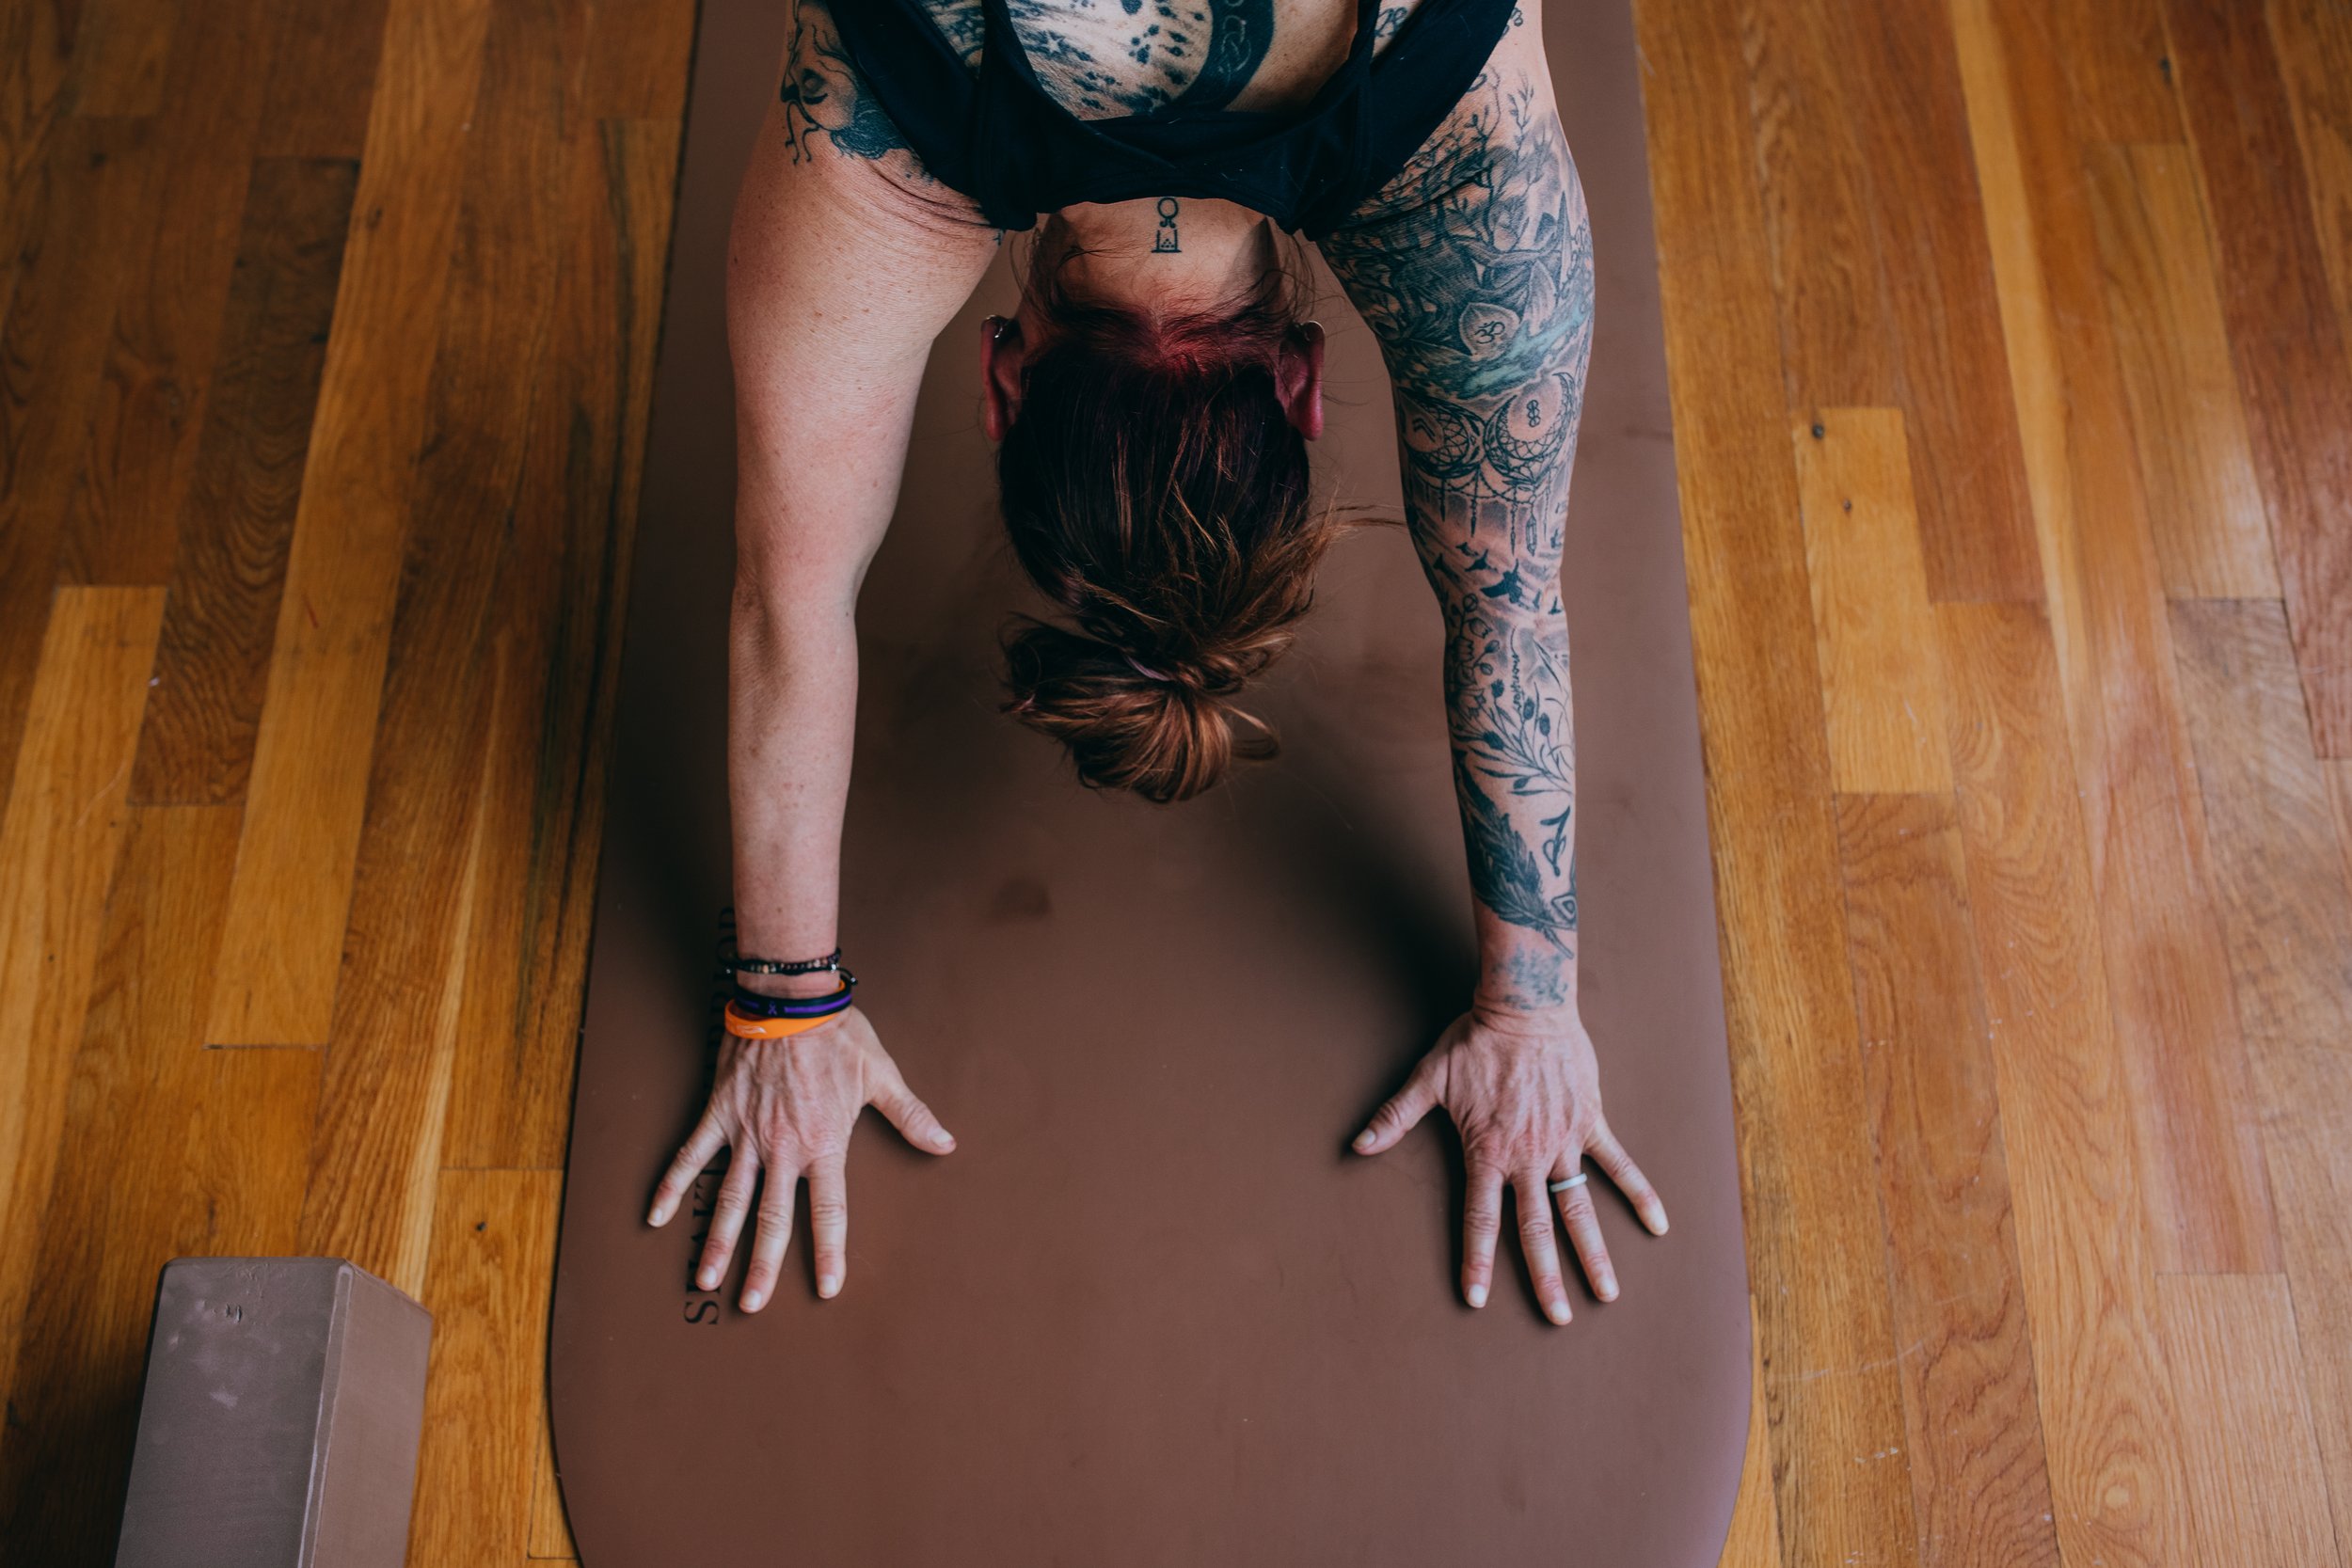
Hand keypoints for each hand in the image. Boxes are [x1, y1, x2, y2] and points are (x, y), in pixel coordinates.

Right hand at [646, 1006, 952, 1310]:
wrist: (791, 998)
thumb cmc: (839, 1035)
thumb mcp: (881, 1075)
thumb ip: (911, 1116)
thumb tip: (945, 1144)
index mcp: (823, 1144)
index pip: (829, 1211)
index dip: (829, 1252)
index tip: (828, 1288)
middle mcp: (782, 1148)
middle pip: (772, 1219)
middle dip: (762, 1266)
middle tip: (751, 1306)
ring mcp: (746, 1134)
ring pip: (728, 1198)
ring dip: (717, 1241)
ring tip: (703, 1280)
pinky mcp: (718, 1113)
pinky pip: (689, 1155)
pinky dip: (671, 1185)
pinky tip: (656, 1217)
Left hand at [1352, 1006, 1666, 1323]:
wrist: (1524, 1006)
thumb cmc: (1473, 1041)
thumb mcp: (1428, 1079)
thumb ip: (1395, 1117)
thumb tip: (1358, 1144)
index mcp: (1486, 1153)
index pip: (1480, 1219)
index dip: (1478, 1261)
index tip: (1478, 1298)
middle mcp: (1526, 1157)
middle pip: (1535, 1229)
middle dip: (1545, 1278)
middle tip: (1557, 1319)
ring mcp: (1562, 1142)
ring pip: (1579, 1208)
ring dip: (1593, 1253)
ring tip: (1607, 1294)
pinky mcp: (1590, 1122)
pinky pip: (1618, 1164)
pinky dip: (1639, 1193)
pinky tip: (1658, 1225)